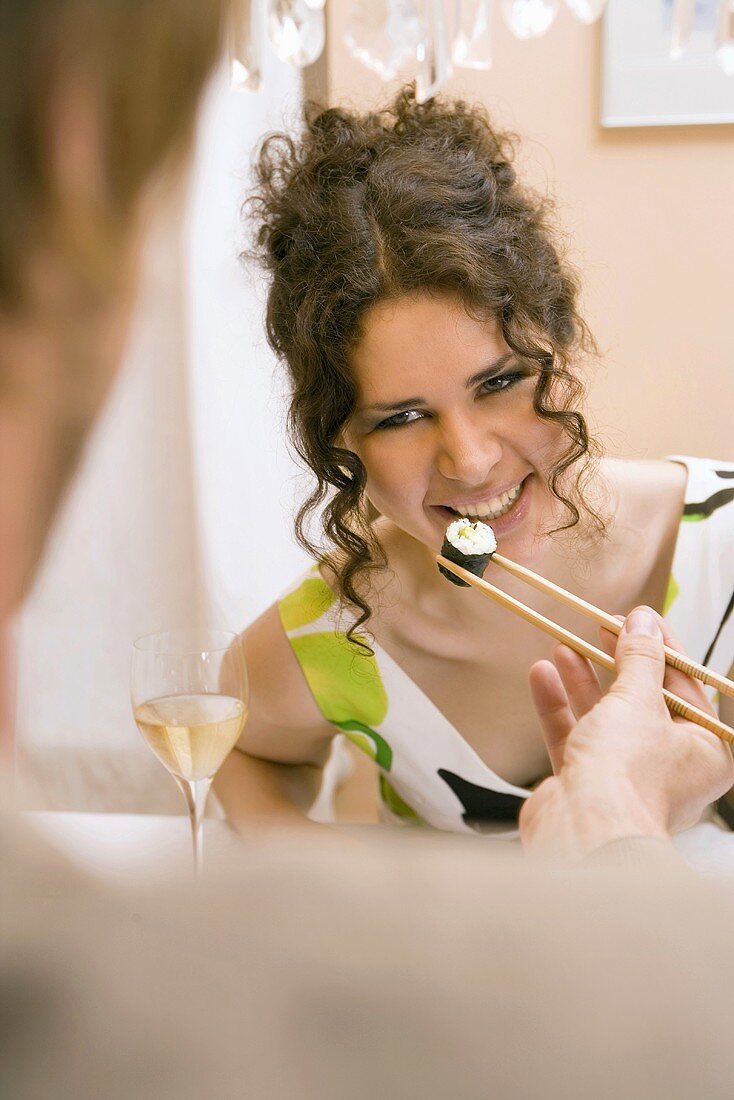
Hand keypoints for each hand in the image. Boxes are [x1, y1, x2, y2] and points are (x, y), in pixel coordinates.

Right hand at [519, 606, 733, 859]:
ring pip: (606, 717)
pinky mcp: (587, 784)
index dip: (660, 647)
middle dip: (618, 662)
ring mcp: (626, 777)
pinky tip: (542, 675)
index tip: (639, 619)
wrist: (583, 830)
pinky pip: (575, 736)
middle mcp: (670, 767)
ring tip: (565, 645)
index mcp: (706, 751)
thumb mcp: (638, 700)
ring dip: (583, 680)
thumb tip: (642, 621)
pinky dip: (558, 706)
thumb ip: (639, 657)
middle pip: (643, 701)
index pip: (686, 687)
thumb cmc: (627, 775)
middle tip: (601, 627)